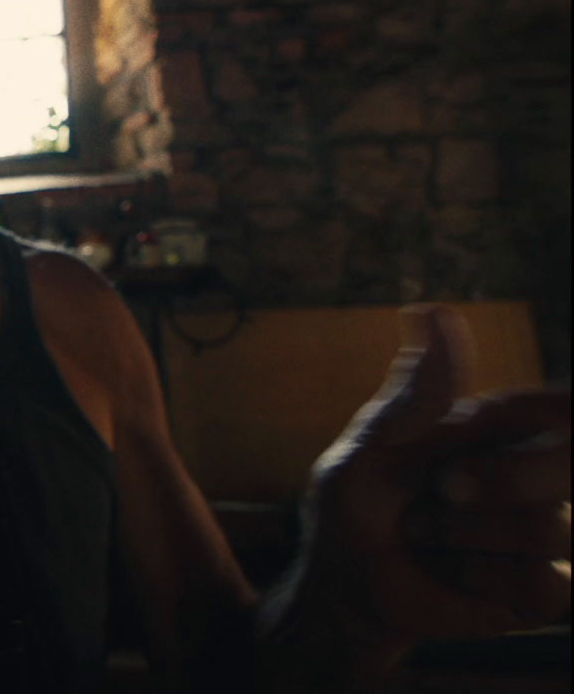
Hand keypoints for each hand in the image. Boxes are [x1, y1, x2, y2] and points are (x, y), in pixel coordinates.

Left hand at [302, 305, 570, 641]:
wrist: (348, 588)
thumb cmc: (354, 505)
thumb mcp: (373, 446)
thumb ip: (417, 394)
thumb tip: (433, 310)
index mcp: (498, 428)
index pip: (559, 408)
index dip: (548, 413)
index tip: (478, 445)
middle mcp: (533, 474)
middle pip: (569, 463)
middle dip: (501, 481)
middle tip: (442, 489)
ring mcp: (546, 532)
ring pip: (550, 528)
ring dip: (466, 536)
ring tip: (425, 536)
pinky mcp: (544, 589)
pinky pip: (544, 583)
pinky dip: (480, 579)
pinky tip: (451, 574)